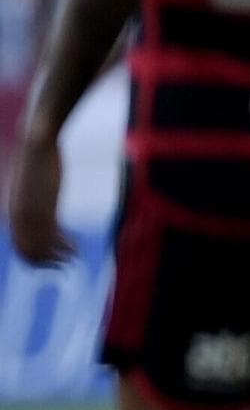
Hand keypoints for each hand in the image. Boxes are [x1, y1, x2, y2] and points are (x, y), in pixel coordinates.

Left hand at [7, 135, 73, 266]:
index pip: (20, 245)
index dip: (35, 258)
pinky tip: (76, 247)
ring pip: (43, 247)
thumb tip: (36, 200)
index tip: (51, 262)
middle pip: (29, 251)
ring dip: (58, 257)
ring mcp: (31, 214)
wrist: (36, 144)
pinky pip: (55, 237)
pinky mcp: (44, 208)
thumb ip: (29, 197)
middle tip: (62, 265)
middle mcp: (18, 218)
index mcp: (12, 213)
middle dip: (46, 262)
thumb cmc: (33, 158)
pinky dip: (66, 246)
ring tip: (73, 257)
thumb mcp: (27, 183)